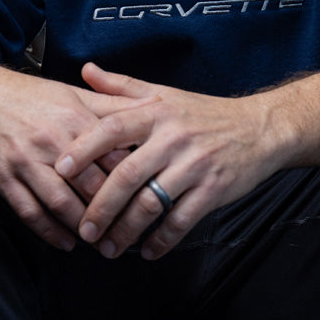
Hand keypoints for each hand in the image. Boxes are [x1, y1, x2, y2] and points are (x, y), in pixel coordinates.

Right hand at [0, 50, 154, 251]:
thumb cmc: (33, 96)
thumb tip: (159, 103)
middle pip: (90, 185)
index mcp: (75, 118)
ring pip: (61, 203)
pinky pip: (29, 211)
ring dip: (83, 228)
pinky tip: (66, 243)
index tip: (149, 202)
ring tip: (102, 244)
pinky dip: (49, 232)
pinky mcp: (3, 177)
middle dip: (112, 214)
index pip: (113, 157)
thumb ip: (116, 104)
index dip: (134, 182)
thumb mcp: (75, 94)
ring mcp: (25, 160)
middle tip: (130, 235)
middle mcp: (52, 140)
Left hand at [55, 63, 288, 260]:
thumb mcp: (164, 93)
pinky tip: (147, 250)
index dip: (84, 149)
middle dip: (101, 206)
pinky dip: (161, 240)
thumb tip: (86, 70)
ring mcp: (195, 165)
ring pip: (152, 203)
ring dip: (126, 230)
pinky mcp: (214, 189)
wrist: (259, 128)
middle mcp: (174, 137)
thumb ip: (122, 86)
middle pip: (128, 174)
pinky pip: (181, 221)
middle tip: (83, 229)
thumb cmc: (204, 113)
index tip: (60, 170)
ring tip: (109, 247)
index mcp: (157, 112)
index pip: (113, 128)